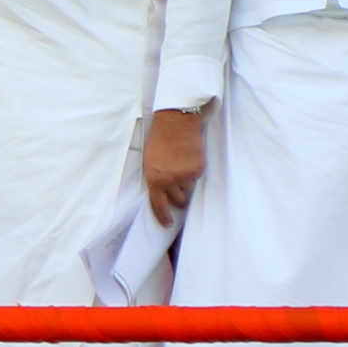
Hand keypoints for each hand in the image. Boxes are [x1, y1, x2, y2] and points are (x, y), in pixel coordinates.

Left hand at [143, 107, 205, 225]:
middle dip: (179, 198)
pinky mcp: (198, 169)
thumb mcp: (149, 162)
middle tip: (178, 188)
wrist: (175, 123)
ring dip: (186, 183)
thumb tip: (162, 195)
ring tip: (181, 166)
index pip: (159, 205)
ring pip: (189, 189)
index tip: (168, 223)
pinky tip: (188, 158)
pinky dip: (193, 172)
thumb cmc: (159, 141)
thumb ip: (155, 179)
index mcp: (154, 179)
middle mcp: (170, 180)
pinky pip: (197, 178)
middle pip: (178, 200)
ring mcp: (186, 175)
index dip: (164, 217)